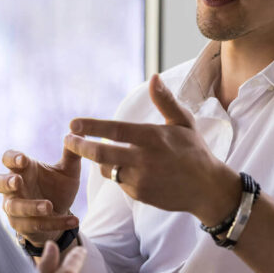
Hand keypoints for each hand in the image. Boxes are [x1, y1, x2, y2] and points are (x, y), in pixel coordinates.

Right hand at [0, 147, 80, 245]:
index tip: (23, 159)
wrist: (60, 215)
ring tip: (49, 206)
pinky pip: (36, 225)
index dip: (13, 158)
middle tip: (18, 182)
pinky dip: (55, 223)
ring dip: (30, 207)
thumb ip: (72, 154)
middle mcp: (14, 188)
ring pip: (14, 207)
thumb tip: (79, 129)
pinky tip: (74, 220)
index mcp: (24, 170)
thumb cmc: (58, 188)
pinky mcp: (23, 226)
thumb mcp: (68, 171)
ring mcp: (15, 208)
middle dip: (7, 182)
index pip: (8, 159)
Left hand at [63, 75, 240, 225]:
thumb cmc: (194, 150)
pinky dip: (117, 173)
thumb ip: (165, 101)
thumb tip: (153, 77)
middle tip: (67, 140)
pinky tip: (125, 167)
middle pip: (102, 154)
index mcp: (153, 138)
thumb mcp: (183, 122)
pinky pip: (119, 182)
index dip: (91, 127)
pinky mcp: (139, 195)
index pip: (115, 131)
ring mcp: (140, 180)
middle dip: (80, 147)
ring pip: (107, 169)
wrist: (206, 188)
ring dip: (99, 161)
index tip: (72, 124)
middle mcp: (144, 159)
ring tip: (98, 151)